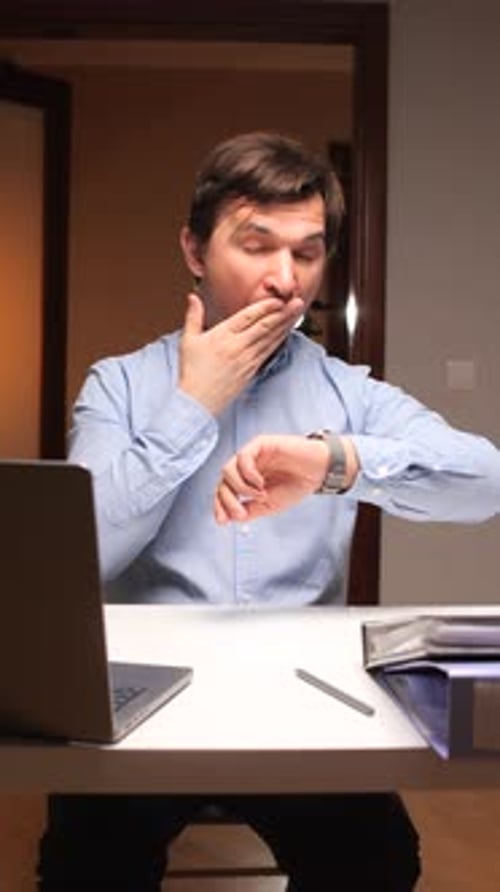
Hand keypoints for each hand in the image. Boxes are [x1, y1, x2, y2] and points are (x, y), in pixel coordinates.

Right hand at [178, 292, 304, 414]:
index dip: (265, 306)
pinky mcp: (252, 370)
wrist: (198, 401)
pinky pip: (268, 351)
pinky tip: (286, 332)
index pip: (248, 316)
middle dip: (283, 313)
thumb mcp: (188, 340)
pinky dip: (279, 340)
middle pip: (264, 326)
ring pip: (270, 338)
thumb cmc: (192, 372)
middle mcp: (237, 346)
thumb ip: (193, 316)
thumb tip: (192, 297)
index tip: (278, 298)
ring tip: (297, 312)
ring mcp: (247, 359)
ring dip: (285, 324)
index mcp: (222, 336)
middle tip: (297, 301)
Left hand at [214, 434, 331, 523]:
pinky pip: (243, 457)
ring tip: (260, 495)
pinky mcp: (261, 444)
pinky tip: (260, 483)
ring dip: (240, 487)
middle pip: (222, 481)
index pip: (224, 491)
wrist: (318, 472)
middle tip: (241, 513)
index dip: (219, 505)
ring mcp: (252, 455)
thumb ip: (250, 510)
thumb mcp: (269, 505)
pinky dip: (248, 473)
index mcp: (246, 480)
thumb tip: (231, 518)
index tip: (222, 521)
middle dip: (227, 500)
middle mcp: (246, 467)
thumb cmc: (296, 486)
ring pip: (228, 470)